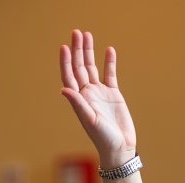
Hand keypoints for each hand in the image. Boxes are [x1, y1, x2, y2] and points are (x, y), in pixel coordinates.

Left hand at [60, 29, 135, 167]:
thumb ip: (78, 104)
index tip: (64, 46)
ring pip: (92, 68)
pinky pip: (110, 74)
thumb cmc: (103, 138)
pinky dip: (109, 62)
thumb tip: (64, 89)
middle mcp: (87, 94)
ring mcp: (100, 93)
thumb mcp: (90, 121)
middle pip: (80, 68)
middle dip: (78, 50)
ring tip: (88, 35)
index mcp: (79, 100)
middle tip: (77, 33)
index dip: (66, 62)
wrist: (119, 147)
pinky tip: (109, 50)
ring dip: (89, 52)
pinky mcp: (113, 94)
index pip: (70, 76)